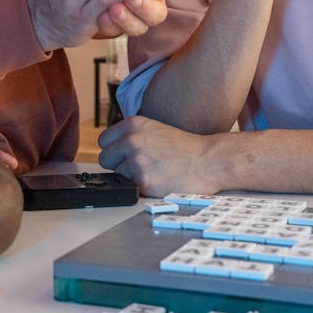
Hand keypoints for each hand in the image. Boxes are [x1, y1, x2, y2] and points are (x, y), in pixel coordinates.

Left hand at [95, 0, 174, 36]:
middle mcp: (148, 3)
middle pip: (158, 12)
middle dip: (145, 4)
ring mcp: (132, 19)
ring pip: (141, 27)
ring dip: (128, 18)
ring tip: (115, 9)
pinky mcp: (113, 28)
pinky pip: (115, 32)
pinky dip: (110, 24)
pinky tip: (102, 17)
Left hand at [98, 115, 219, 195]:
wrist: (209, 160)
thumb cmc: (184, 148)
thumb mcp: (154, 129)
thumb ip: (131, 135)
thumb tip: (111, 150)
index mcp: (133, 124)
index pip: (104, 141)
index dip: (114, 150)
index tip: (124, 155)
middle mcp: (131, 140)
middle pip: (105, 159)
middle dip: (118, 165)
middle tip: (140, 166)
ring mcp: (136, 160)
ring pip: (118, 175)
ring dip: (132, 177)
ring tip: (154, 172)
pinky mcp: (143, 181)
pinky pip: (131, 188)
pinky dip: (142, 188)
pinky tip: (158, 180)